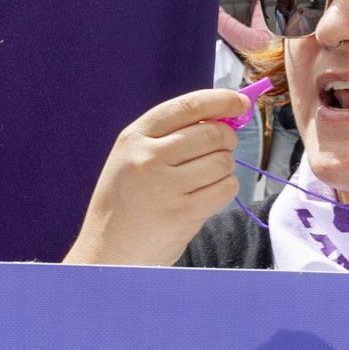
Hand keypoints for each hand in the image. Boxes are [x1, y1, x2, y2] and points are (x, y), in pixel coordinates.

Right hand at [64, 86, 251, 265]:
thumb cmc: (126, 202)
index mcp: (134, 137)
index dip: (221, 100)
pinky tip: (206, 196)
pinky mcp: (182, 213)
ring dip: (224, 169)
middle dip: (226, 140)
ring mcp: (164, 186)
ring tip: (203, 181)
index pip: (187, 106)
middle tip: (220, 151)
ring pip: (223, 162)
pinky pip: (225, 189)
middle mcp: (148, 157)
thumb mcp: (132, 158)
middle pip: (212, 133)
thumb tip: (223, 117)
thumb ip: (170, 135)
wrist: (108, 249)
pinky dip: (224, 190)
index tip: (240, 103)